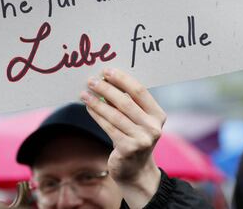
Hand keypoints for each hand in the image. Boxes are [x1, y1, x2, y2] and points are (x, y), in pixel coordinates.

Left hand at [80, 68, 165, 207]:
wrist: (135, 170)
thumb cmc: (134, 137)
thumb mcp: (138, 120)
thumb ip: (128, 103)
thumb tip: (106, 80)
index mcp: (158, 115)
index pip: (140, 91)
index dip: (122, 79)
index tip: (106, 71)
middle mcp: (153, 127)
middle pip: (126, 102)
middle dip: (107, 89)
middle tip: (92, 80)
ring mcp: (142, 139)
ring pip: (115, 115)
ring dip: (97, 102)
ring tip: (84, 93)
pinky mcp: (128, 149)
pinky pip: (108, 127)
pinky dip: (97, 115)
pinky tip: (88, 107)